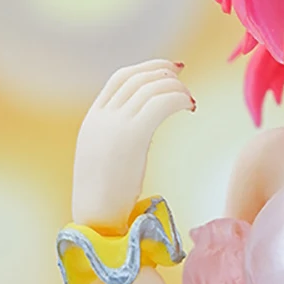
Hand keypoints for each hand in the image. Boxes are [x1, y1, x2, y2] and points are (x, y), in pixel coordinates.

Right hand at [71, 60, 194, 230]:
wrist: (96, 215)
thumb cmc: (106, 195)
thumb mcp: (105, 155)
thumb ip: (117, 135)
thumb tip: (142, 126)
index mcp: (93, 118)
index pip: (120, 78)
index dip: (147, 68)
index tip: (169, 69)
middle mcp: (102, 116)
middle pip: (137, 78)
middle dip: (164, 72)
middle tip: (184, 80)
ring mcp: (115, 124)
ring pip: (151, 88)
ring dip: (175, 88)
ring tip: (190, 101)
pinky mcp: (132, 136)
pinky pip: (160, 103)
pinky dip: (178, 98)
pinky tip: (190, 107)